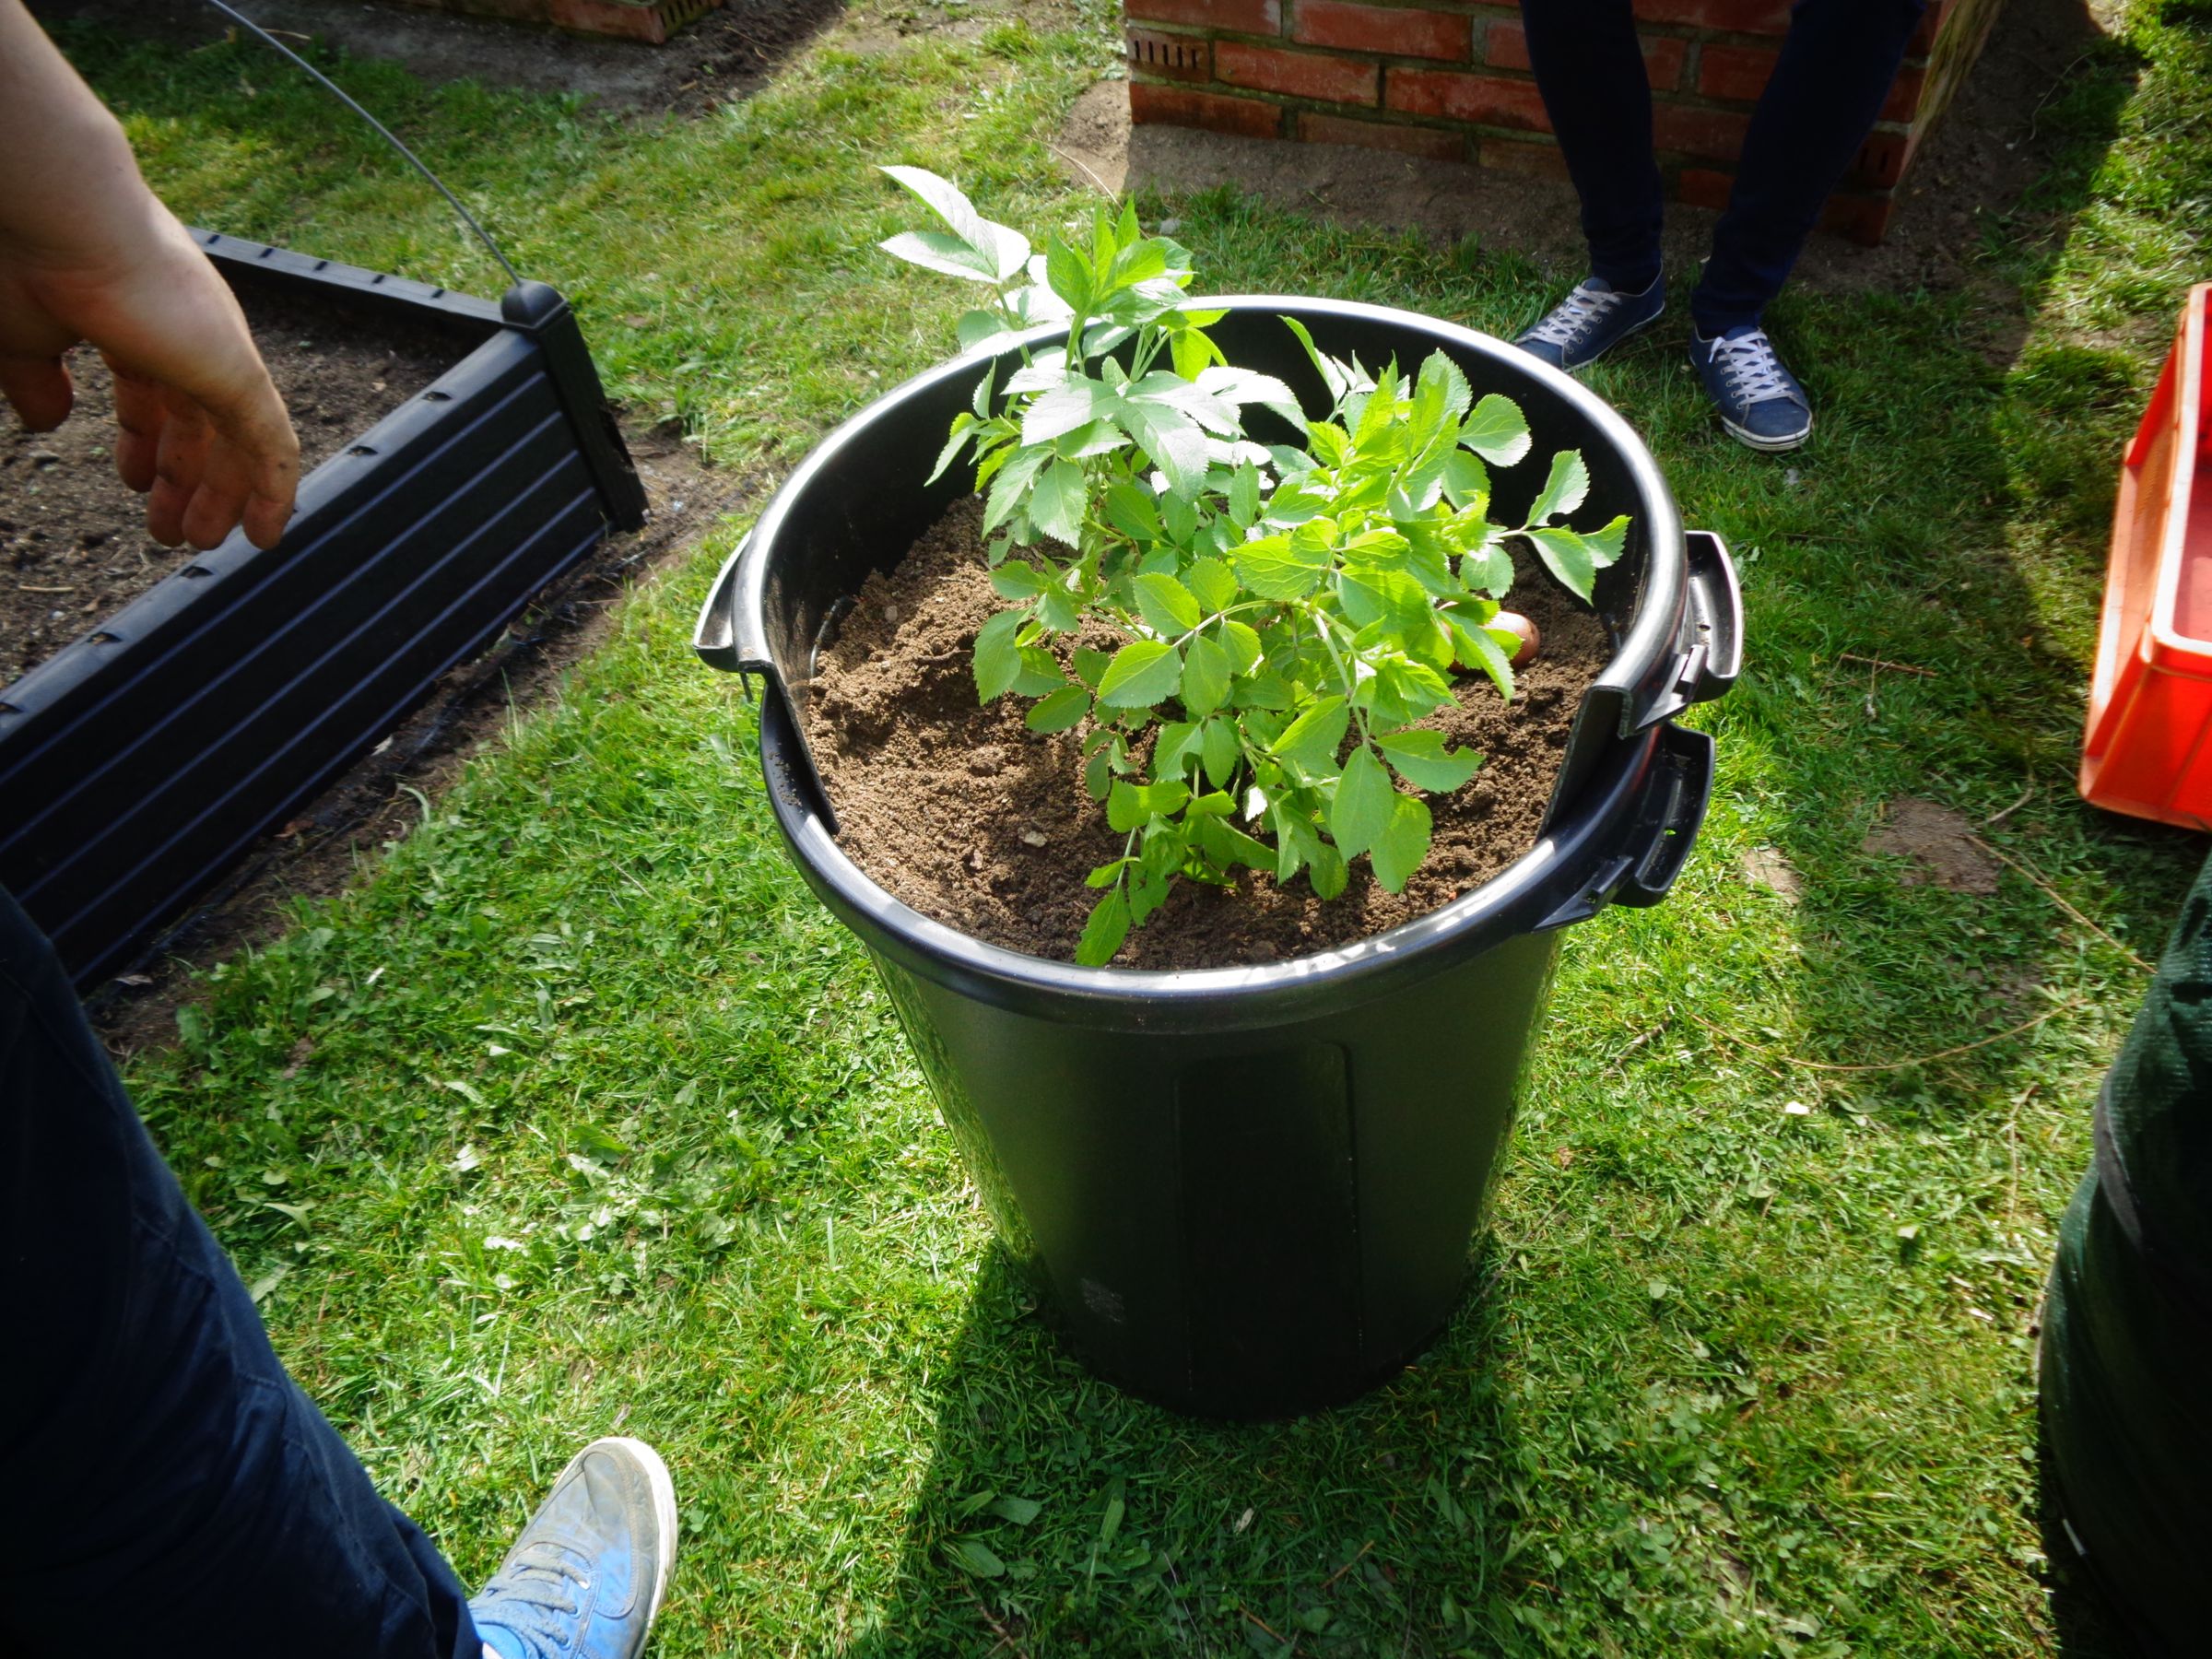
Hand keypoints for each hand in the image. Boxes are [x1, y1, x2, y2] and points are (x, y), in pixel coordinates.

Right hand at [0, 209, 300, 551]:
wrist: (58, 215)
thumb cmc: (25, 263)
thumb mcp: (21, 340)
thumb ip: (36, 383)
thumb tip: (47, 421)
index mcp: (130, 321)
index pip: (152, 393)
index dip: (146, 443)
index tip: (135, 483)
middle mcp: (183, 334)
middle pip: (197, 423)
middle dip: (185, 479)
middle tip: (174, 530)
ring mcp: (216, 353)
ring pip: (235, 441)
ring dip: (224, 497)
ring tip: (203, 541)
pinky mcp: (239, 373)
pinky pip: (270, 445)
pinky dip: (273, 493)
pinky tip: (266, 535)